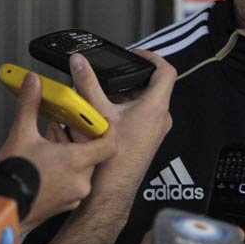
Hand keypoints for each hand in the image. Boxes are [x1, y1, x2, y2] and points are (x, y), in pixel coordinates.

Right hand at [0, 72, 117, 231]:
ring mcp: (73, 195)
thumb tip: (32, 83)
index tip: (102, 120)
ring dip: (69, 153)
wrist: (1, 209)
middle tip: (61, 126)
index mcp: (76, 161)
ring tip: (48, 141)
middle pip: (92, 153)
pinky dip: (64, 170)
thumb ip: (29, 104)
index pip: (109, 143)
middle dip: (76, 138)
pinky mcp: (64, 205)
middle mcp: (80, 180)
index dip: (108, 129)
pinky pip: (72, 182)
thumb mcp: (20, 134)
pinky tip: (46, 162)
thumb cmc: (12, 177)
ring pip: (81, 168)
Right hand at [68, 51, 175, 205]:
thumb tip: (79, 62)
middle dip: (130, 79)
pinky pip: (142, 116)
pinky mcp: (149, 139)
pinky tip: (106, 114)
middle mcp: (161, 118)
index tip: (136, 55)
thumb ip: (87, 82)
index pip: (165, 71)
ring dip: (126, 95)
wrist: (113, 188)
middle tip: (111, 76)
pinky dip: (126, 109)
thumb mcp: (96, 111)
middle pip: (152, 86)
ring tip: (104, 95)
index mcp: (155, 106)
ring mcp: (156, 130)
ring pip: (145, 102)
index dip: (152, 57)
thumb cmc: (111, 157)